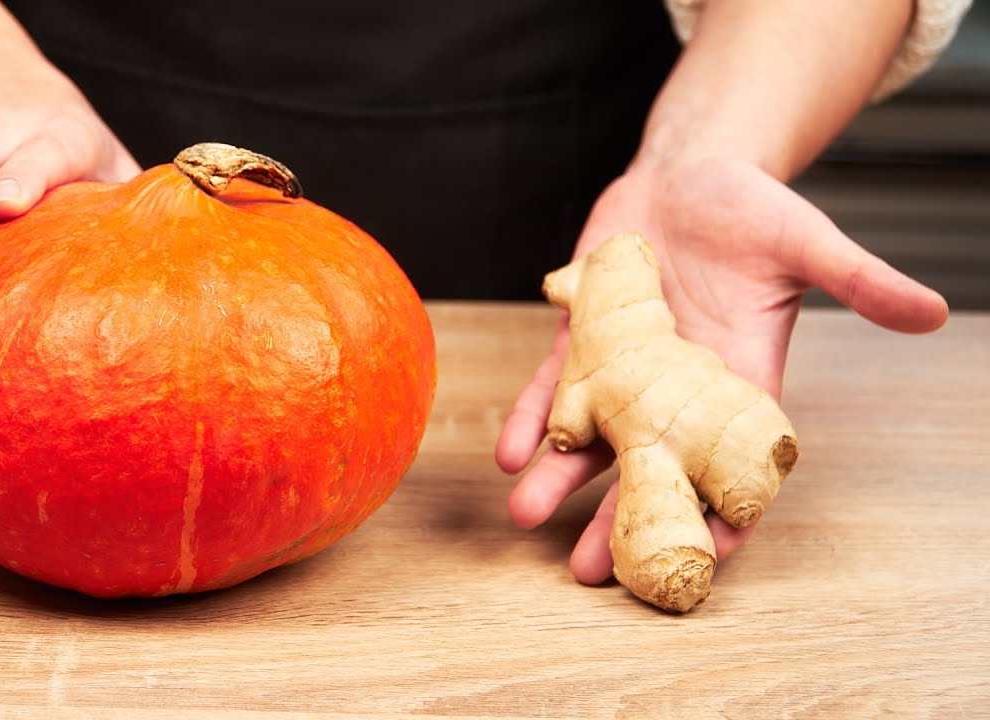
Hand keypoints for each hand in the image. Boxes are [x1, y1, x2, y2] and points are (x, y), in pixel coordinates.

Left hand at [495, 155, 947, 583]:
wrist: (688, 172)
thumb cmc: (754, 208)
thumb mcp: (809, 242)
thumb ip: (860, 280)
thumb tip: (932, 312)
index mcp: (738, 381)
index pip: (730, 463)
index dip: (719, 512)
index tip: (700, 558)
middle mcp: (675, 388)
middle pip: (647, 466)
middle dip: (618, 517)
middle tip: (589, 571)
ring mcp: (624, 367)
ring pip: (590, 435)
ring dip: (559, 477)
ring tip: (528, 518)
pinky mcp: (583, 337)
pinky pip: (555, 386)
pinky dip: (533, 416)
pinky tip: (510, 453)